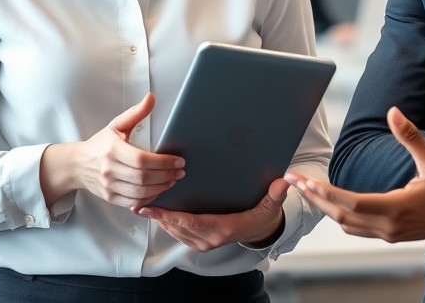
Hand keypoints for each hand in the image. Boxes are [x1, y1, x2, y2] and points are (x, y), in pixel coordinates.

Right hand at [40, 92, 184, 208]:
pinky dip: (148, 198)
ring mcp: (108, 186)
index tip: (178, 160)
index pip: (141, 159)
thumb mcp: (117, 125)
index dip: (163, 162)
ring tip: (173, 180)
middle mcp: (109, 169)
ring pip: (139, 192)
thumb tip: (151, 97)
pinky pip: (132, 202)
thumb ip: (136, 112)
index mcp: (112, 149)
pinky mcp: (109, 197)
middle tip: (180, 171)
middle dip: (166, 175)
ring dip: (160, 188)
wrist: (77, 164)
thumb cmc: (100, 144)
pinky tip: (159, 190)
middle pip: (143, 177)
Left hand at [135, 177, 288, 251]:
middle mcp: (211, 238)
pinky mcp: (200, 241)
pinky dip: (166, 225)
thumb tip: (283, 182)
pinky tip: (157, 214)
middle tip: (141, 204)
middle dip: (159, 217)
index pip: (193, 223)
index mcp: (224, 229)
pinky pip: (179, 234)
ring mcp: (204, 242)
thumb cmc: (263, 216)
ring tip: (143, 207)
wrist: (261, 231)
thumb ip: (275, 195)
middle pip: (178, 228)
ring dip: (160, 221)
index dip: (172, 216)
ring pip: (176, 232)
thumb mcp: (271, 206)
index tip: (155, 208)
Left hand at [285, 107, 424, 241]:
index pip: (349, 202)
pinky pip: (358, 229)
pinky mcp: (392, 235)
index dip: (323, 192)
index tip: (303, 180)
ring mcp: (389, 233)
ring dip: (325, 209)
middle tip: (293, 182)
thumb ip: (410, 136)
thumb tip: (394, 112)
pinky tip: (333, 204)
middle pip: (341, 215)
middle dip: (315, 199)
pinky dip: (341, 216)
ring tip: (308, 191)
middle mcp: (388, 226)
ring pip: (347, 225)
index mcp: (395, 207)